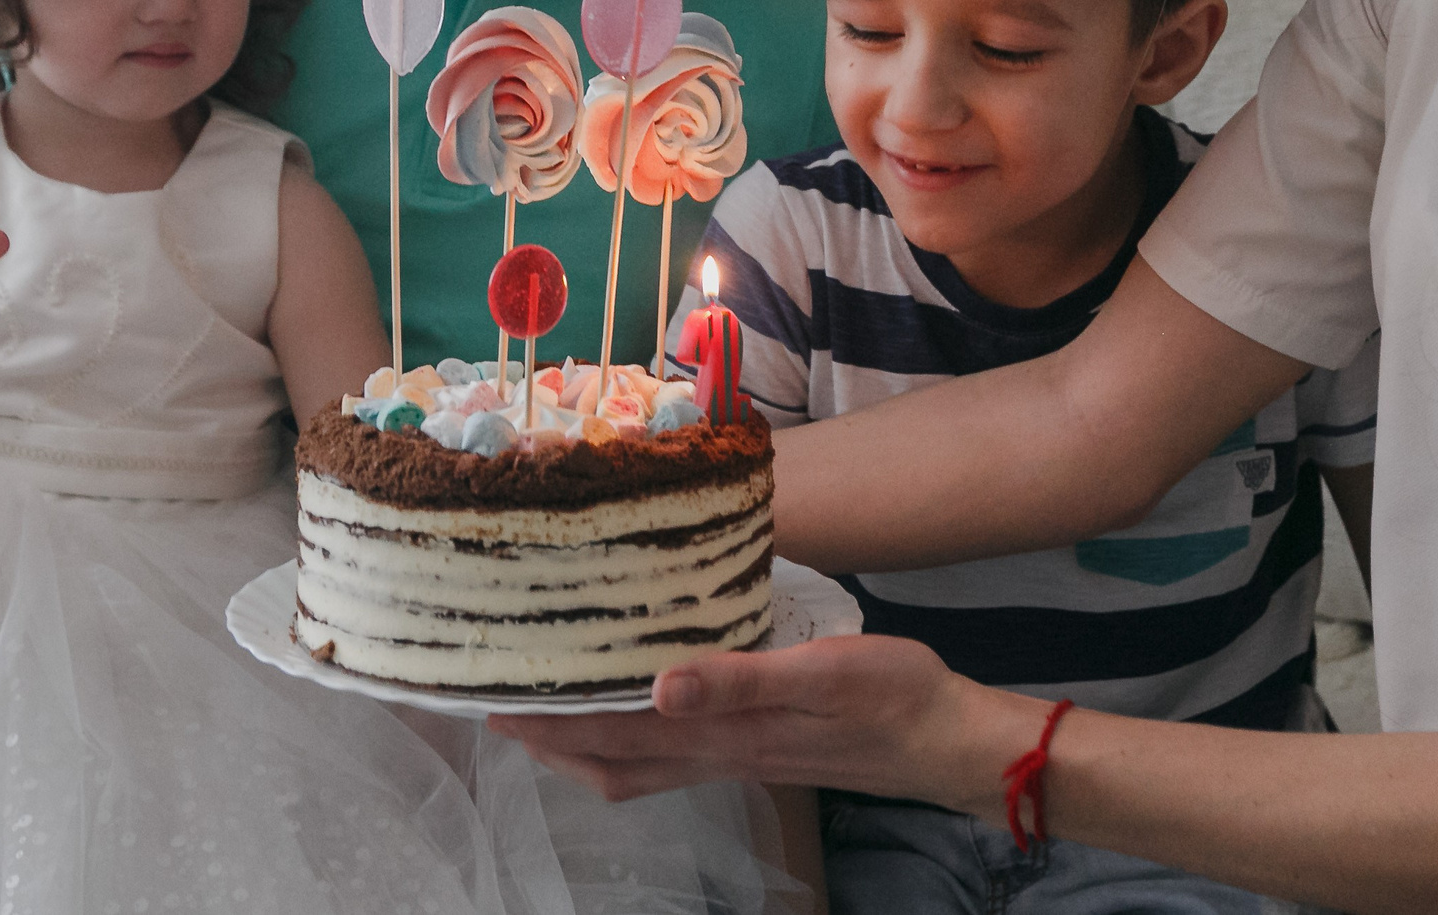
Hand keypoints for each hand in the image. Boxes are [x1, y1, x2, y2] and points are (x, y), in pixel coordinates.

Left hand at [488, 634, 1031, 808]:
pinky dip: (634, 740)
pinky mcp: (759, 749)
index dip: (551, 725)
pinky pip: (673, 755)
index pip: (615, 736)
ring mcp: (739, 757)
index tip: (490, 703)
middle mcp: (719, 754)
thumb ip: (740, 680)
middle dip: (550, 739)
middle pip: (612, 761)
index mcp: (724, 734)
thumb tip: (658, 688)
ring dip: (585, 744)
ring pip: (639, 765)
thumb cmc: (891, 697)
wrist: (947, 741)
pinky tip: (636, 709)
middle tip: (495, 704)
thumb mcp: (822, 673)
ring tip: (547, 708)